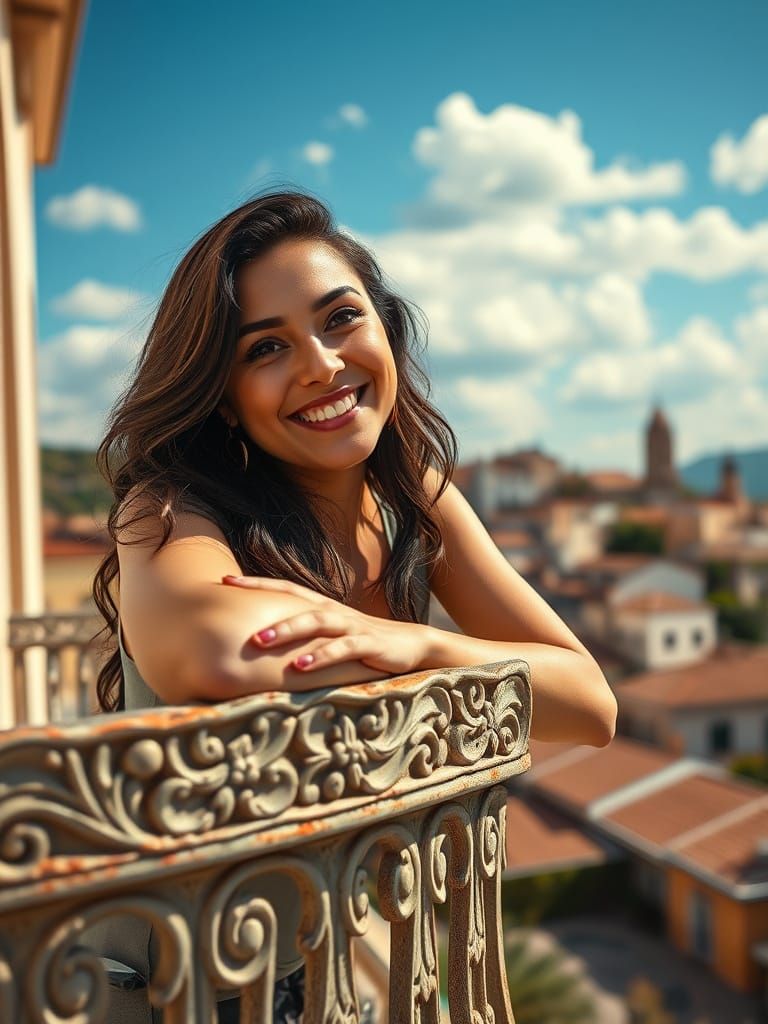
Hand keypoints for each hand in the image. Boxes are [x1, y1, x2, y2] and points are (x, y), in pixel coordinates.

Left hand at [221, 575, 430, 676]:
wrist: (412, 645)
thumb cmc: (363, 642)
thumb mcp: (332, 635)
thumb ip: (304, 635)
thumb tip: (265, 645)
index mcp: (322, 606)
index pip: (285, 588)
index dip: (256, 584)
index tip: (224, 582)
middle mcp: (333, 612)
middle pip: (295, 602)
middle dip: (264, 608)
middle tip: (234, 619)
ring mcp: (351, 626)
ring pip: (316, 622)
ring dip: (287, 630)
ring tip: (261, 641)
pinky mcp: (368, 644)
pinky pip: (342, 649)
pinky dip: (321, 656)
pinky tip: (301, 667)